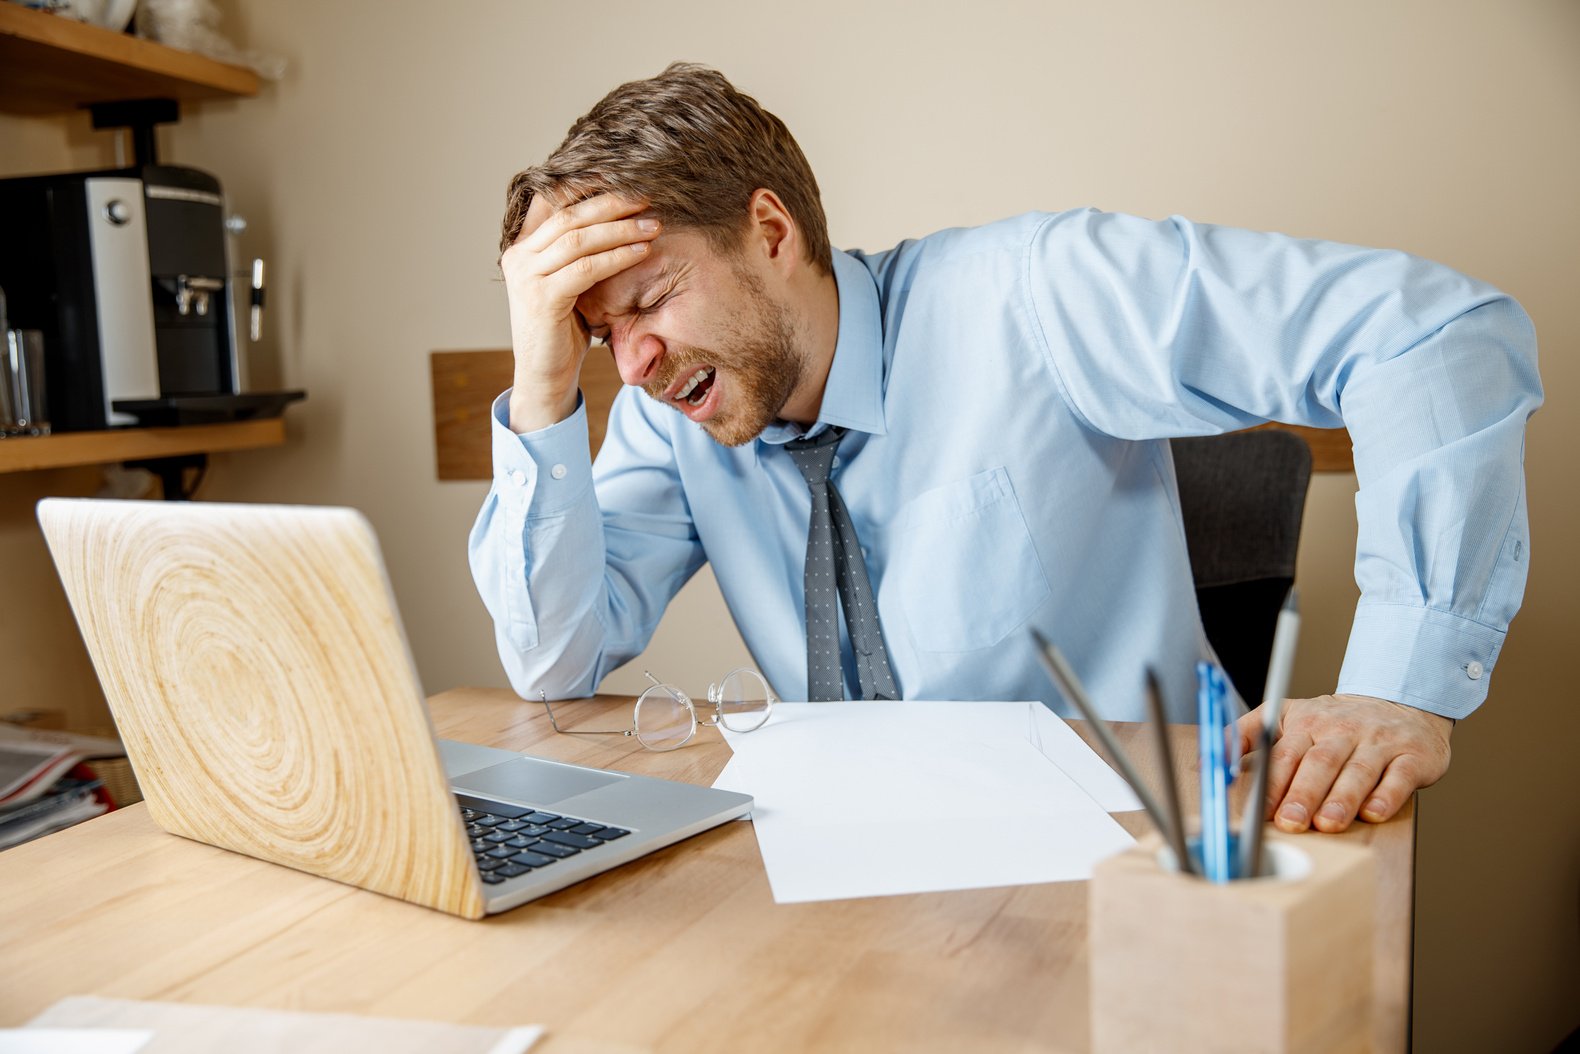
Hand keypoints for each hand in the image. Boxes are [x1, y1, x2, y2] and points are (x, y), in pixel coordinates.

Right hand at [500, 192, 661, 432]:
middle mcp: (519, 256)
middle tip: (646, 197)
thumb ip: (577, 255)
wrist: (544, 378)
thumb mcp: (568, 285)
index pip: (552, 202)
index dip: (585, 184)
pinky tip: (641, 251)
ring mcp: (527, 276)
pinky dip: (617, 256)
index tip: (622, 174)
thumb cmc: (563, 332)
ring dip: (621, 229)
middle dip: (612, 203)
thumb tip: (615, 220)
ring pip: (579, 238)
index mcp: (522, 248)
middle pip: (569, 215)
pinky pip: (586, 268)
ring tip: (653, 224)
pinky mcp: (542, 297)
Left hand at [1235, 694, 1452, 832]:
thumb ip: (1245, 736)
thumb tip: (1206, 763)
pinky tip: (1373, 812)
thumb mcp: (1284, 717)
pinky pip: (1399, 776)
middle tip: (1290, 822)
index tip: (1258, 810)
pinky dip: (1386, 795)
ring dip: (1341, 798)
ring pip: (1357, 770)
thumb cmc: (1333, 721)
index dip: (1271, 783)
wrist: (1399, 703)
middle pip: (1318, 762)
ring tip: (1327, 824)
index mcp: (1306, 723)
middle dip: (1302, 793)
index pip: (1283, 753)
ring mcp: (1378, 742)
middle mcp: (1341, 730)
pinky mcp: (1413, 755)